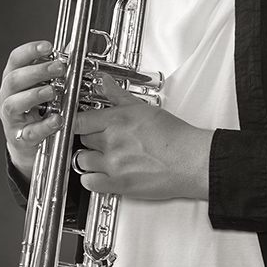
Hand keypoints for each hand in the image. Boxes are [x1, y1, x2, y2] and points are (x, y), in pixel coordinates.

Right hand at [0, 40, 65, 177]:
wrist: (29, 142)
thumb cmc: (37, 108)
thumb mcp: (42, 86)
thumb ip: (53, 72)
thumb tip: (71, 52)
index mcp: (13, 79)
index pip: (16, 59)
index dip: (30, 51)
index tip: (48, 46)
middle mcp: (7, 96)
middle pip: (14, 80)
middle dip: (37, 71)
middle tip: (59, 68)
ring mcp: (11, 118)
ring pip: (13, 104)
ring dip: (34, 95)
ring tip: (52, 91)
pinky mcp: (20, 138)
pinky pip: (30, 132)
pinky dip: (44, 126)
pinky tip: (57, 119)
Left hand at [73, 74, 212, 200]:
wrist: (190, 160)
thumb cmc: (174, 136)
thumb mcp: (144, 108)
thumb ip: (119, 95)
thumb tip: (105, 82)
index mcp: (117, 121)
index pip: (79, 120)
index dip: (76, 122)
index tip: (78, 124)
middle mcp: (113, 142)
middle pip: (82, 139)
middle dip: (90, 138)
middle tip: (101, 138)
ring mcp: (114, 165)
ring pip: (82, 160)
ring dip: (90, 158)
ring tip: (103, 156)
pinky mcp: (119, 184)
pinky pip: (89, 183)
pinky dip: (91, 180)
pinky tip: (100, 174)